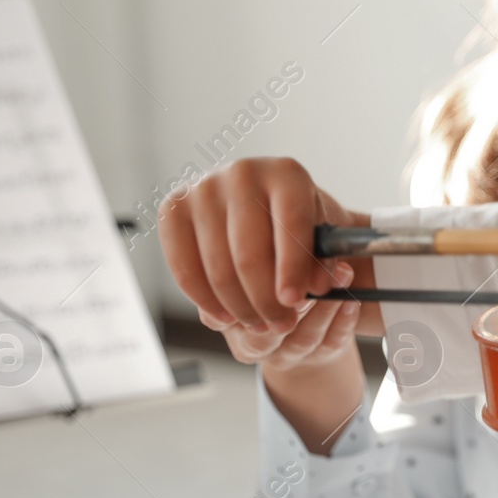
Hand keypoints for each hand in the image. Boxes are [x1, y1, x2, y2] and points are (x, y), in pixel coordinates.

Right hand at [158, 156, 379, 368]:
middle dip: (266, 299)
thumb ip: (323, 262)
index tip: (293, 302)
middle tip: (281, 323)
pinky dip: (205, 300)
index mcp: (287, 174)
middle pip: (249, 253)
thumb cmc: (298, 226)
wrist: (260, 205)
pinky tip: (227, 317)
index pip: (291, 223)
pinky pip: (184, 267)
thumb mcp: (321, 239)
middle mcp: (243, 173)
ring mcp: (203, 189)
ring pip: (218, 267)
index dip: (293, 267)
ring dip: (240, 306)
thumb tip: (317, 287)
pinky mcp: (174, 209)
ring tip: (260, 324)